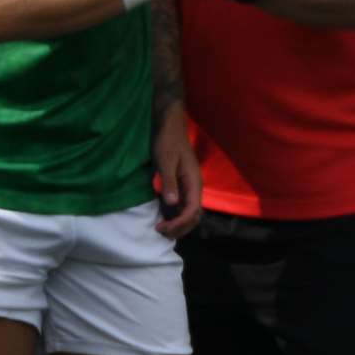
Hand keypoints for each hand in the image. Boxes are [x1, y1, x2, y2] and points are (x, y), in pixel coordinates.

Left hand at [153, 102, 201, 238]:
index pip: (192, 210)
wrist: (169, 124)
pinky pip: (182, 204)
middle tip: (160, 231)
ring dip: (178, 223)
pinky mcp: (181, 183)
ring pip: (189, 212)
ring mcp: (188, 186)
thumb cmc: (167, 140)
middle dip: (179, 228)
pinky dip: (174, 214)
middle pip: (193, 215)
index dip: (179, 223)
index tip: (163, 228)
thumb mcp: (165, 161)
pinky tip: (163, 217)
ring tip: (161, 228)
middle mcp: (194, 187)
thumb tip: (173, 204)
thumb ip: (169, 182)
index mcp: (194, 182)